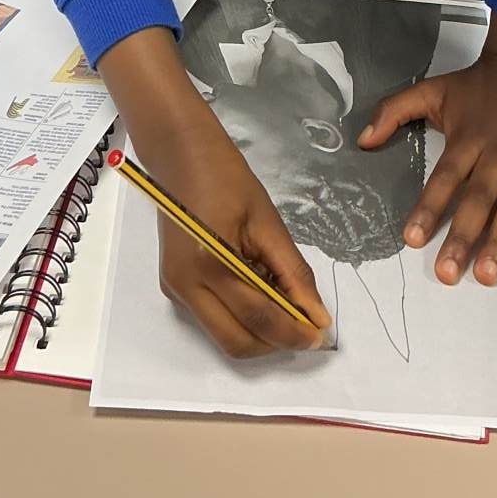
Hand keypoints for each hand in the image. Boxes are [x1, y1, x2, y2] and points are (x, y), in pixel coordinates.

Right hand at [98, 27, 331, 359]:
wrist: (179, 153)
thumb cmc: (227, 177)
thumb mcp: (268, 221)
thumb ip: (293, 272)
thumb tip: (316, 314)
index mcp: (210, 264)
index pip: (258, 319)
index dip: (294, 333)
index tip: (323, 333)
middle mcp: (185, 286)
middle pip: (237, 344)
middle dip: (276, 342)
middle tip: (307, 323)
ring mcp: (175, 290)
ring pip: (225, 337)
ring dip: (260, 333)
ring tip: (284, 302)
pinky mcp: (173, 287)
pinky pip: (213, 319)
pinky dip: (242, 317)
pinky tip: (259, 290)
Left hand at [358, 14, 496, 286]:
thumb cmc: (478, 85)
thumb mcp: (431, 90)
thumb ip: (393, 110)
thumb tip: (361, 139)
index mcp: (468, 138)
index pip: (444, 178)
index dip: (429, 208)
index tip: (412, 239)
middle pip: (479, 199)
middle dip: (462, 237)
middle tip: (446, 274)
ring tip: (487, 274)